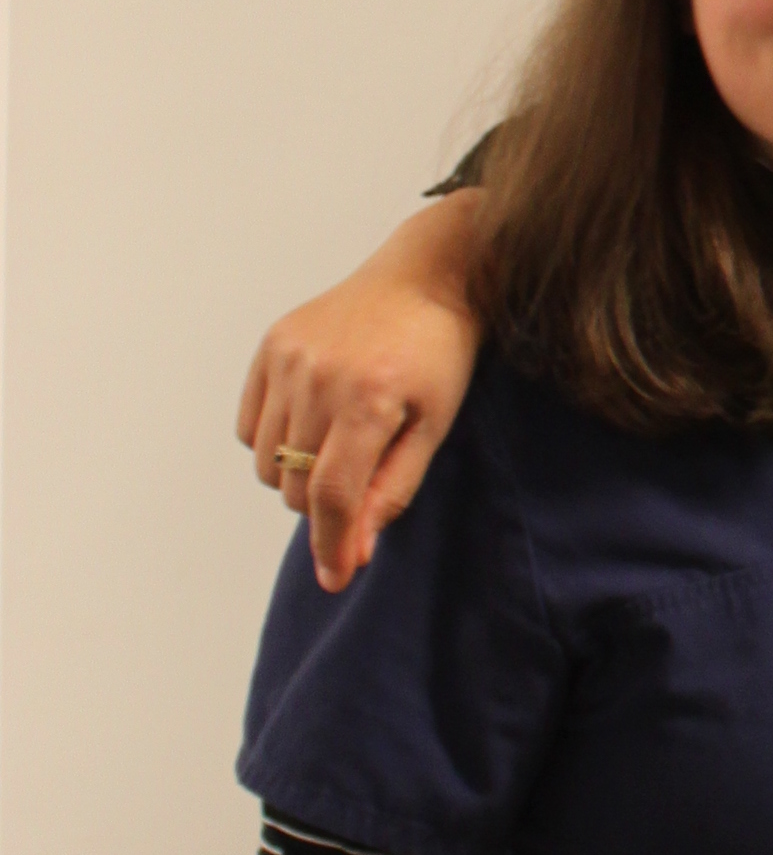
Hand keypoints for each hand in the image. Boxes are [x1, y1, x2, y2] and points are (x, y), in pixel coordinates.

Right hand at [238, 202, 483, 588]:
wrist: (425, 275)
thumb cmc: (440, 355)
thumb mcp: (433, 427)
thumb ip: (391, 491)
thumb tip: (351, 552)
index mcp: (367, 399)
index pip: (333, 497)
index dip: (333, 546)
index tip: (335, 578)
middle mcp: (318, 377)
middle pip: (296, 486)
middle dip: (324, 508)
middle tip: (358, 488)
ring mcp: (287, 358)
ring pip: (267, 463)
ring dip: (297, 477)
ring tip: (339, 449)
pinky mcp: (271, 346)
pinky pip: (251, 427)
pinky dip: (274, 443)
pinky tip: (312, 425)